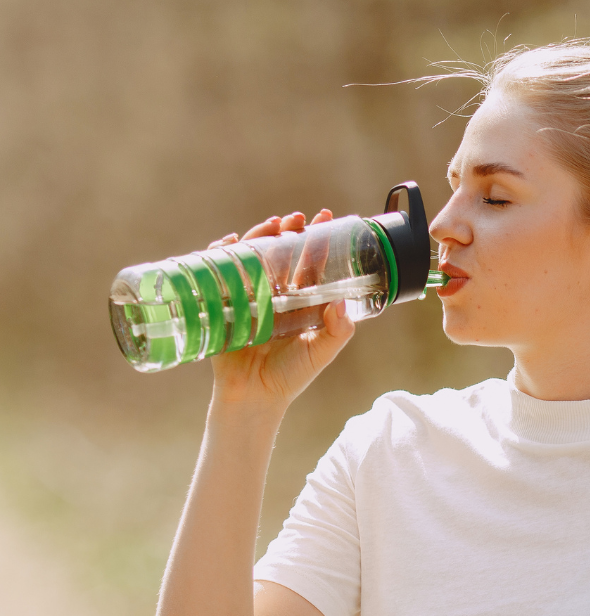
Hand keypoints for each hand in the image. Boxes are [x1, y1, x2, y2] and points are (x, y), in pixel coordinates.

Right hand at [207, 209, 355, 409]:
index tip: (327, 218)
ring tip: (272, 224)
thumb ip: (338, 330)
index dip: (318, 241)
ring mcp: (248, 297)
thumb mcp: (320, 352)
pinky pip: (220, 271)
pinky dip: (223, 253)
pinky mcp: (224, 303)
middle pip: (281, 253)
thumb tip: (343, 302)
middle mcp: (275, 295)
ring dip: (260, 235)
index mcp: (299, 303)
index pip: (310, 264)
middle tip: (296, 218)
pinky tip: (231, 242)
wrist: (254, 397)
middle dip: (288, 231)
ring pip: (253, 256)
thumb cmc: (290, 376)